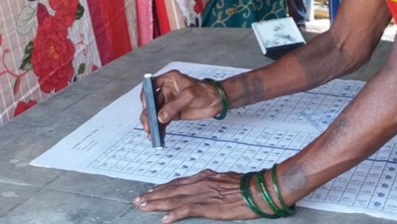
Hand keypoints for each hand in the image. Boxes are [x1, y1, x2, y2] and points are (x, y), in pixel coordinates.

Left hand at [133, 169, 257, 221]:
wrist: (258, 189)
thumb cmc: (246, 186)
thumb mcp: (226, 180)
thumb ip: (212, 183)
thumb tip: (206, 188)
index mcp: (204, 176)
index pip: (178, 183)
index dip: (163, 188)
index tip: (151, 191)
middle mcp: (200, 182)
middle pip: (172, 189)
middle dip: (154, 195)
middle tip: (138, 199)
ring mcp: (203, 194)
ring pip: (174, 198)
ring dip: (157, 203)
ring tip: (144, 207)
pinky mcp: (208, 205)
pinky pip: (187, 210)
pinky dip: (174, 214)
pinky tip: (164, 219)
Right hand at [139, 70, 223, 138]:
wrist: (217, 100)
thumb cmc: (206, 91)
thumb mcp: (190, 96)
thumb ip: (174, 106)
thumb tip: (161, 116)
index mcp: (169, 80)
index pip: (151, 85)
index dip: (146, 96)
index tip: (146, 106)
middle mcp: (166, 90)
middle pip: (151, 102)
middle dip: (148, 115)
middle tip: (148, 126)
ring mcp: (169, 102)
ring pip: (155, 113)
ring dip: (152, 123)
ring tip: (152, 134)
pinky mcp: (172, 113)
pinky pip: (162, 121)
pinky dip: (160, 128)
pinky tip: (159, 135)